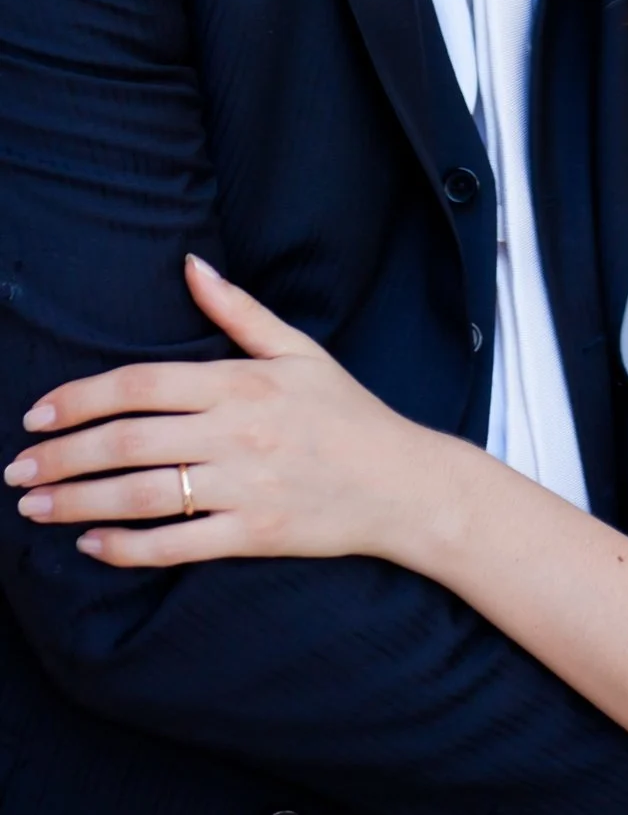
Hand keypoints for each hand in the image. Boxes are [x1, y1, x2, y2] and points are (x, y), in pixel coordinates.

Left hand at [5, 257, 423, 565]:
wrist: (402, 483)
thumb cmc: (346, 412)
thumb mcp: (299, 350)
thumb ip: (239, 310)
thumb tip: (191, 265)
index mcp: (243, 382)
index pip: (143, 384)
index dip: (82, 397)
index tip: (39, 414)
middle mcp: (238, 433)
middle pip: (129, 441)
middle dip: (63, 456)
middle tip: (17, 467)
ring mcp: (245, 488)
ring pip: (142, 495)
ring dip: (79, 503)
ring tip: (34, 506)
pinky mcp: (254, 536)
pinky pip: (177, 545)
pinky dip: (127, 548)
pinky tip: (91, 545)